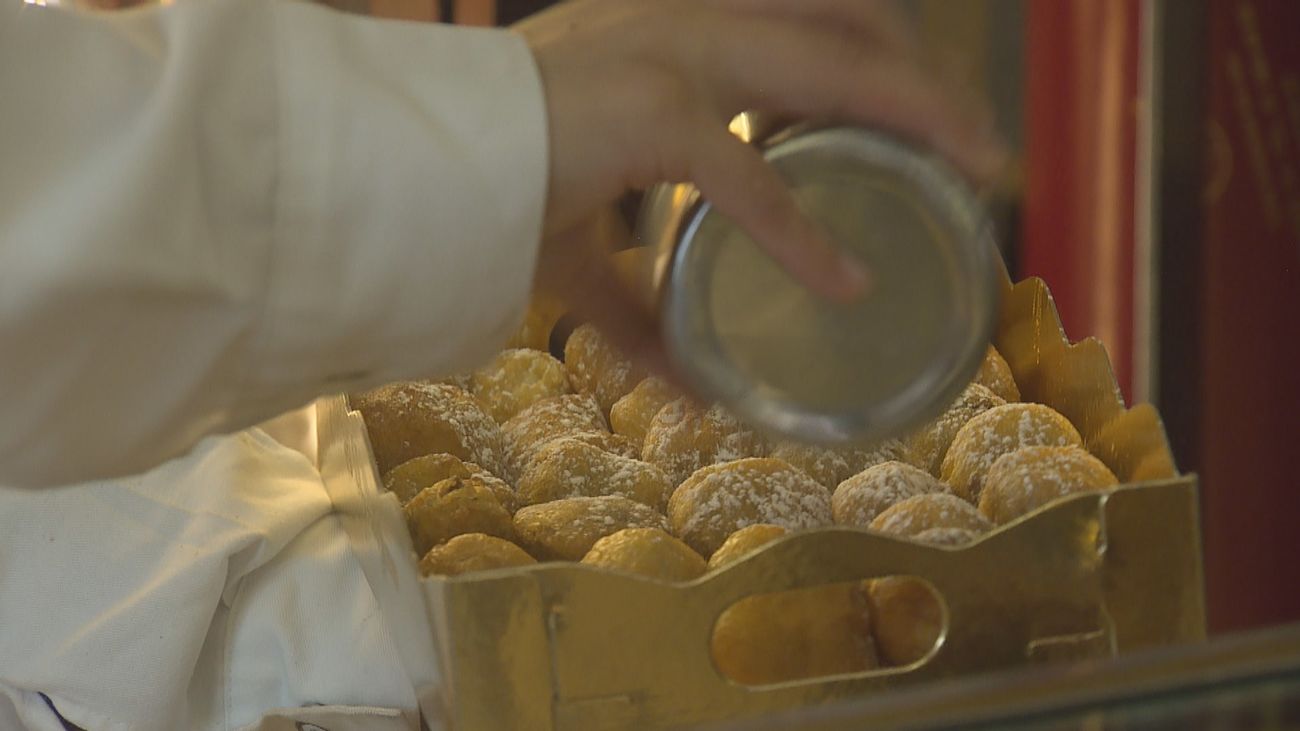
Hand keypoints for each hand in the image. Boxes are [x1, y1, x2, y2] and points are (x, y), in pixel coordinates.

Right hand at [516, 0, 1005, 371]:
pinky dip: (800, 236)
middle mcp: (687, 20)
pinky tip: (845, 284)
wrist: (409, 161)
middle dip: (929, 75)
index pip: (811, 10)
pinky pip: (745, 180)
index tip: (935, 109)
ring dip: (919, 114)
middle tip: (984, 146)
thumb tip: (692, 390)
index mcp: (678, 29)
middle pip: (849, 18)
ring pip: (833, 65)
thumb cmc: (490, 185)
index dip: (884, 49)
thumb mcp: (583, 247)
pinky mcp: (648, 115)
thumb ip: (642, 310)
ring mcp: (671, 56)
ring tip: (980, 169)